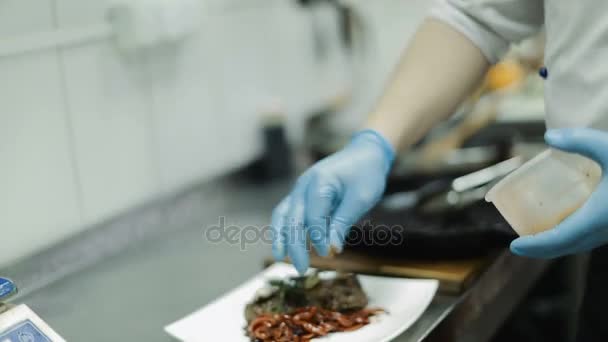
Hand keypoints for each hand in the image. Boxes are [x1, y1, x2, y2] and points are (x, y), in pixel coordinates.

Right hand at [272, 130, 394, 273]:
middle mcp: (304, 185)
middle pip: (293, 218)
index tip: (329, 254)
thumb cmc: (366, 174)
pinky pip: (287, 213)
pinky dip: (284, 229)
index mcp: (319, 182)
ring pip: (283, 215)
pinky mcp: (302, 195)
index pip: (313, 216)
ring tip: (280, 258)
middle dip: (294, 245)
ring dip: (281, 237)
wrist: (365, 154)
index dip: (319, 237)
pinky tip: (285, 245)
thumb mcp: (361, 198)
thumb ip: (343, 222)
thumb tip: (331, 249)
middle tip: (302, 269)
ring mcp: (300, 189)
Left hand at [511, 128, 607, 257]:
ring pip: (582, 244)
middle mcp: (607, 230)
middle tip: (521, 245)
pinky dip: (575, 238)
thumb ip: (579, 140)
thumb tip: (548, 136)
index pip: (560, 239)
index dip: (536, 246)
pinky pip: (594, 238)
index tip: (515, 247)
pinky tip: (568, 226)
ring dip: (559, 245)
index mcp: (601, 216)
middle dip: (542, 250)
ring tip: (538, 236)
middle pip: (568, 247)